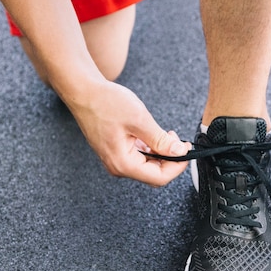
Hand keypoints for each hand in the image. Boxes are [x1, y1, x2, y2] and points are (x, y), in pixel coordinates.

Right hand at [67, 81, 190, 186]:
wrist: (84, 92)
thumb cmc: (105, 103)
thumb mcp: (139, 120)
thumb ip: (160, 140)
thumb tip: (179, 151)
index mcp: (123, 163)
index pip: (159, 178)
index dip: (177, 166)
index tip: (186, 150)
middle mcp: (118, 166)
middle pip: (154, 174)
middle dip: (171, 160)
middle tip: (179, 141)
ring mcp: (117, 160)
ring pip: (148, 166)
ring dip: (162, 153)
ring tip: (167, 134)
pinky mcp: (117, 152)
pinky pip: (140, 157)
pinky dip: (152, 149)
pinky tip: (155, 135)